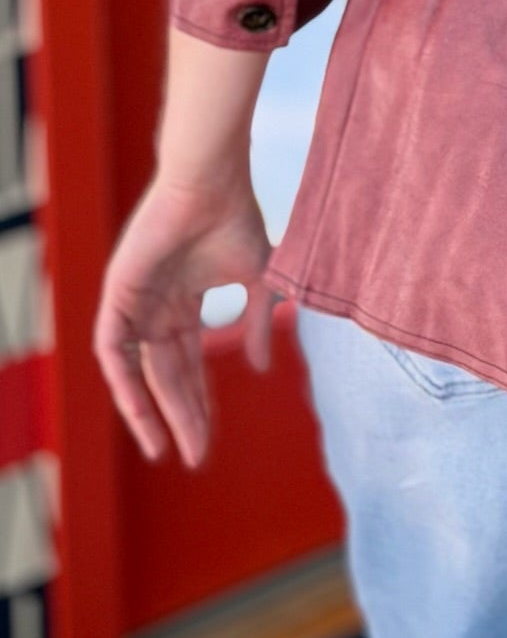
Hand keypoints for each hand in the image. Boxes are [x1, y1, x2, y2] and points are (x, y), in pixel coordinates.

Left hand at [93, 170, 275, 466]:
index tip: (209, 441)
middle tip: (196, 456)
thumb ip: (258, 323)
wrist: (211, 181)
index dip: (199, 403)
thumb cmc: (235, 218)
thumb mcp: (260, 279)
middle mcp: (156, 308)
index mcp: (184, 303)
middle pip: (166, 376)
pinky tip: (143, 413)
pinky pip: (112, 352)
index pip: (188, 364)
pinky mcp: (117, 295)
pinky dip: (125, 384)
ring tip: (167, 447)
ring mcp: (135, 302)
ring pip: (137, 372)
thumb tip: (262, 369)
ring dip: (151, 411)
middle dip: (182, 416)